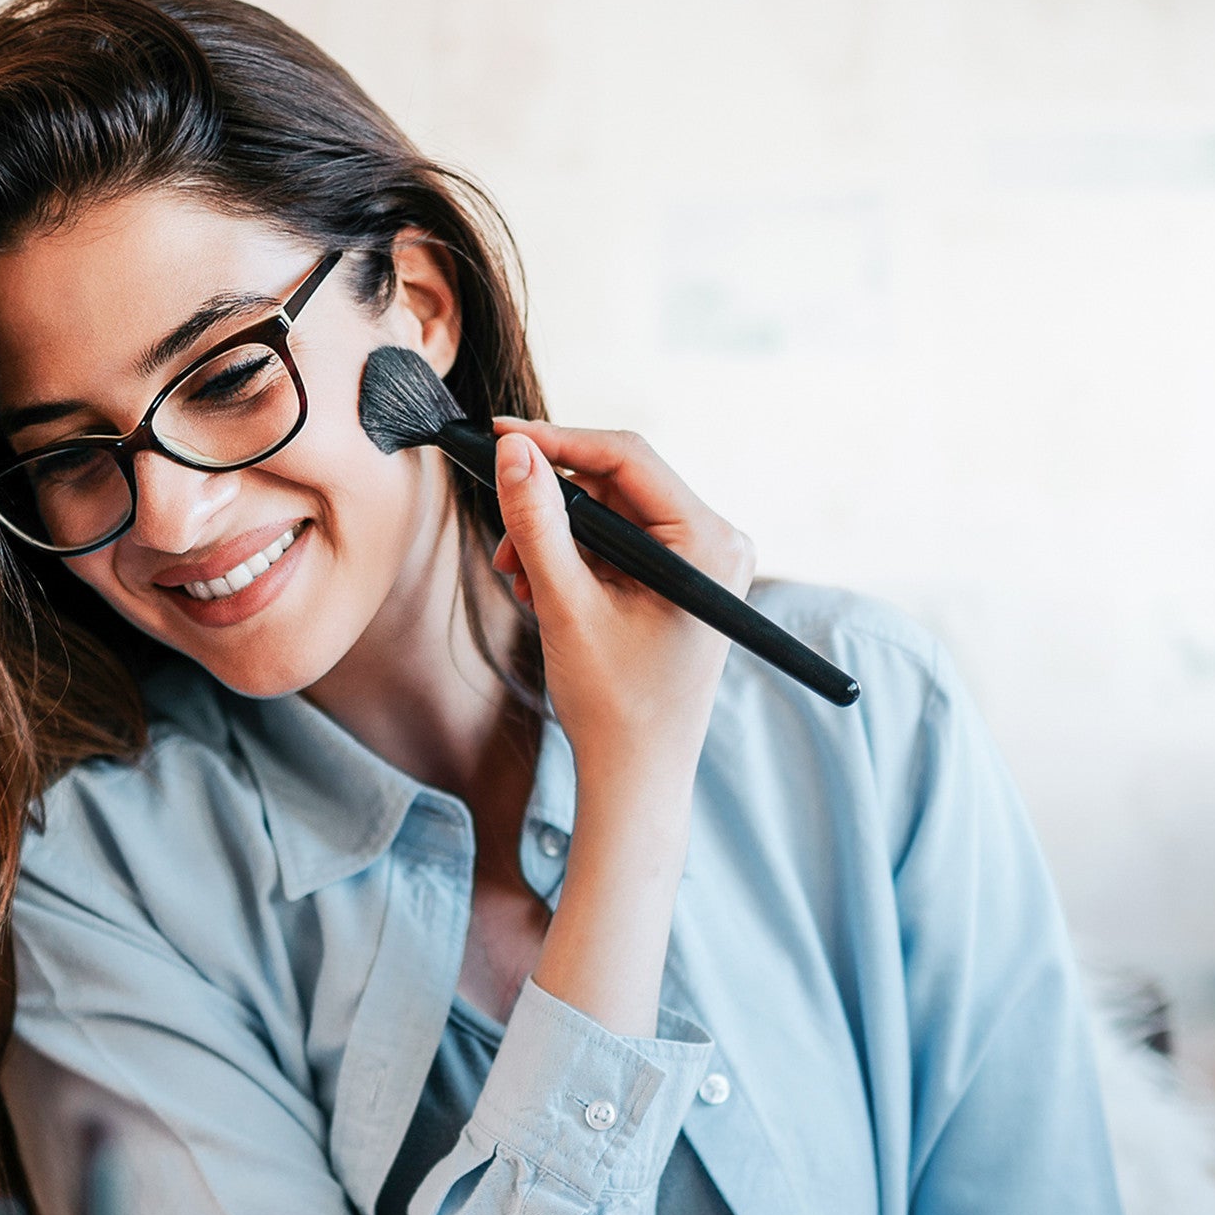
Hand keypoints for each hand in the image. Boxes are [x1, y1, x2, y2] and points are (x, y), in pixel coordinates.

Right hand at [487, 422, 754, 1037]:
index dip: (557, 440)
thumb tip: (513, 451)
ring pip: (611, 514)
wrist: (637, 778)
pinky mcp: (678, 582)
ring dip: (555, 536)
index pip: (627, 458)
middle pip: (618, 482)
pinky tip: (542, 591)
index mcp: (708, 541)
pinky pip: (617, 544)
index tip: (498, 436)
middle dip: (551, 503)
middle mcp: (716, 542)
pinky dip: (572, 558)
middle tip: (502, 537)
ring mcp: (700, 562)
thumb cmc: (615, 706)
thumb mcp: (567, 607)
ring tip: (518, 577)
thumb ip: (538, 524)